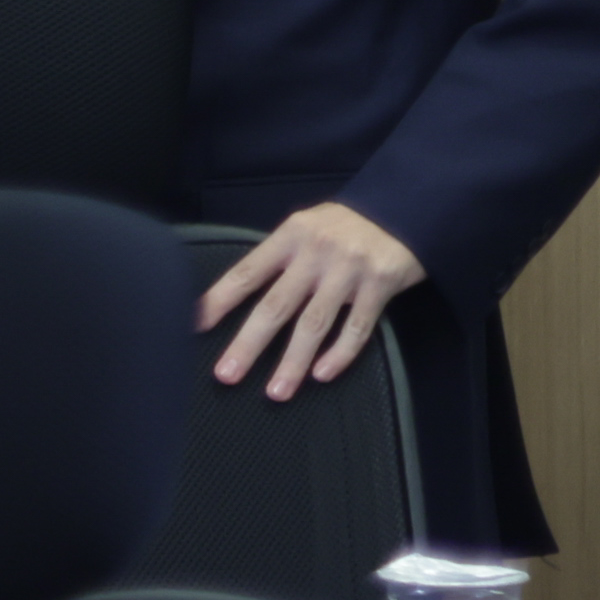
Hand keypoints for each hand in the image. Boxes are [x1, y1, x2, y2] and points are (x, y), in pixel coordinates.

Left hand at [202, 202, 424, 398]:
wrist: (404, 207)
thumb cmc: (345, 224)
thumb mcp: (307, 227)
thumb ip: (281, 257)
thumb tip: (241, 293)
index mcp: (290, 236)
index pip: (247, 272)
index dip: (220, 299)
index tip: (195, 326)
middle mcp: (315, 253)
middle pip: (275, 305)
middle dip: (248, 343)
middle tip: (226, 374)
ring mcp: (348, 271)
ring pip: (314, 323)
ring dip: (293, 362)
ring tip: (276, 392)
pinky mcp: (380, 285)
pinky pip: (357, 328)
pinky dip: (340, 354)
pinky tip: (321, 375)